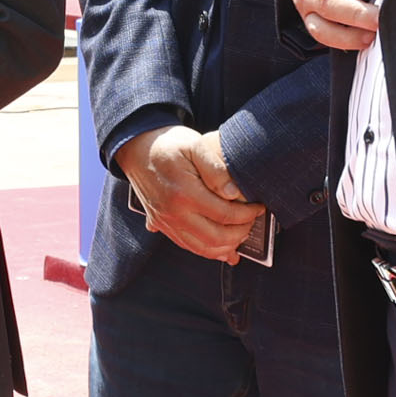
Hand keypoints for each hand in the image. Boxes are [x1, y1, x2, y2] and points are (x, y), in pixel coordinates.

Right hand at [118, 124, 265, 260]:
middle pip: (216, 237)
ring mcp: (166, 222)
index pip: (225, 214)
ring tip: (241, 234)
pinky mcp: (161, 225)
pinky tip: (223, 250)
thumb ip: (216, 168)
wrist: (137, 148)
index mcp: (184, 193)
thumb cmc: (169, 144)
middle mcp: (173, 213)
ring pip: (202, 248)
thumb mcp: (195, 145)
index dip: (248, 214)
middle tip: (252, 220)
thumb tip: (234, 193)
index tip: (259, 207)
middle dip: (241, 232)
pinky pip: (187, 246)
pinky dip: (208, 252)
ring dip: (226, 246)